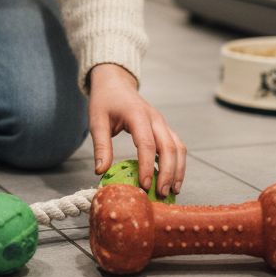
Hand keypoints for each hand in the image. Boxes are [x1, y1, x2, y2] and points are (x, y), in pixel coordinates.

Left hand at [88, 63, 185, 197]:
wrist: (115, 82)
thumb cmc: (105, 101)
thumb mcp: (96, 121)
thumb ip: (101, 146)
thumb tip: (101, 171)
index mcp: (137, 115)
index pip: (147, 144)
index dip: (147, 166)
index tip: (145, 185)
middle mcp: (155, 118)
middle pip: (169, 147)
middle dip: (168, 172)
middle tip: (162, 194)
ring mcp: (162, 123)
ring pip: (178, 147)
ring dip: (178, 170)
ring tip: (173, 191)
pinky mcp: (164, 128)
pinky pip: (177, 146)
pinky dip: (178, 163)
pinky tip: (172, 179)